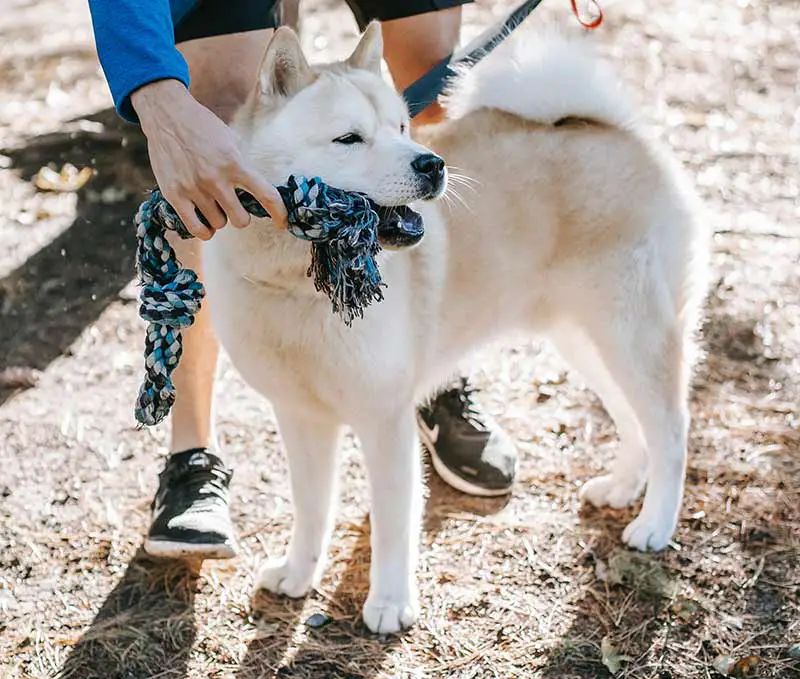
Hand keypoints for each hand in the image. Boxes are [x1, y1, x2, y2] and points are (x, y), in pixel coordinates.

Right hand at [131, 79, 287, 238]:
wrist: (167, 114)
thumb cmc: (202, 126)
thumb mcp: (231, 139)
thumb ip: (243, 164)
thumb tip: (256, 187)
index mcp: (235, 164)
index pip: (267, 195)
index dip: (279, 213)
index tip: (282, 222)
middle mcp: (216, 179)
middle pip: (241, 220)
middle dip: (241, 216)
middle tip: (234, 206)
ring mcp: (195, 189)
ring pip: (219, 224)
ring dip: (220, 217)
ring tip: (213, 205)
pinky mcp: (174, 195)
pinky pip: (196, 229)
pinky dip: (204, 230)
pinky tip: (205, 222)